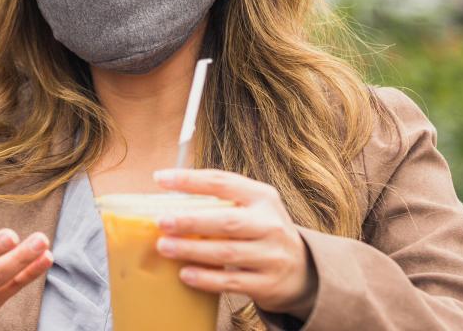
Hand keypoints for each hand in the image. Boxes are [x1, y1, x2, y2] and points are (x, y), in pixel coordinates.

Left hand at [153, 169, 318, 318]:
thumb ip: (221, 201)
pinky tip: (185, 274)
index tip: (161, 178)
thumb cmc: (262, 231)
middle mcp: (269, 224)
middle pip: (227, 220)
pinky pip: (231, 281)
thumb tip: (168, 199)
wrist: (301, 269)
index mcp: (262, 197)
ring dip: (192, 250)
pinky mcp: (267, 283)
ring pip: (227, 252)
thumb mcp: (253, 208)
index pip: (223, 182)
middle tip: (162, 222)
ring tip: (164, 247)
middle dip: (191, 221)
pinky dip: (206, 278)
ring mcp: (271, 255)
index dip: (190, 179)